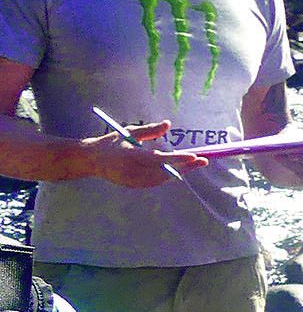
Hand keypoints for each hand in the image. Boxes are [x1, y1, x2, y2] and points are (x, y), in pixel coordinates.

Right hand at [82, 123, 206, 188]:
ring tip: (194, 163)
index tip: (194, 156)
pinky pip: (156, 182)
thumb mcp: (129, 132)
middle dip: (185, 167)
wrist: (90, 160)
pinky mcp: (134, 186)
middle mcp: (132, 171)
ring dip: (179, 171)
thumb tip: (168, 124)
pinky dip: (167, 175)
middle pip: (165, 172)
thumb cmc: (111, 142)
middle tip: (203, 160)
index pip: (159, 159)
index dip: (178, 159)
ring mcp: (133, 181)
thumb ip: (150, 130)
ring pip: (163, 179)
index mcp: (130, 156)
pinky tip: (179, 169)